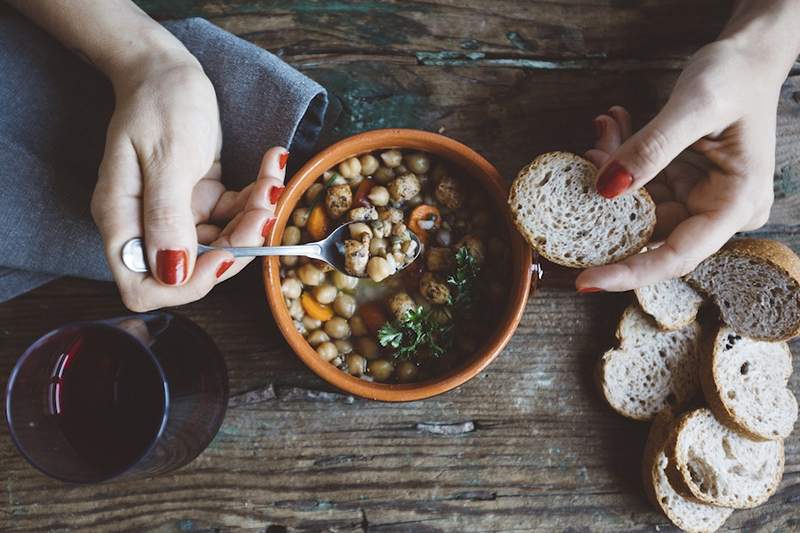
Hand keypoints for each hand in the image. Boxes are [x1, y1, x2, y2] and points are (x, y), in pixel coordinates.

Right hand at [91, 56, 286, 310]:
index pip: (144, 287)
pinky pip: (234, 216)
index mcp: (123, 220)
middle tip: (265, 209)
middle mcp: (146, 225)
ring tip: (272, 182)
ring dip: (254, 219)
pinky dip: (256, 198)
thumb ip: (167, 216)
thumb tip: (172, 272)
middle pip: (195, 269)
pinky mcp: (200, 202)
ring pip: (224, 244)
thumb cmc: (159, 104)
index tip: (226, 255)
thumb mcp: (166, 157)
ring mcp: (175, 215)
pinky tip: (270, 167)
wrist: (167, 70)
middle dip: (238, 244)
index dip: (187, 284)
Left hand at [576, 38, 781, 291]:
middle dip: (608, 201)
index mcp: (735, 204)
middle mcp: (717, 210)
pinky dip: (619, 159)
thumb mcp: (695, 104)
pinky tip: (610, 128)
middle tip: (589, 155)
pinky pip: (639, 184)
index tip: (584, 280)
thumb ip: (651, 148)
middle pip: (650, 230)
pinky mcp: (681, 184)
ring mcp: (697, 198)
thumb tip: (606, 189)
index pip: (677, 255)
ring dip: (611, 171)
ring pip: (637, 204)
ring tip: (603, 130)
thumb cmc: (735, 76)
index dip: (629, 272)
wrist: (747, 57)